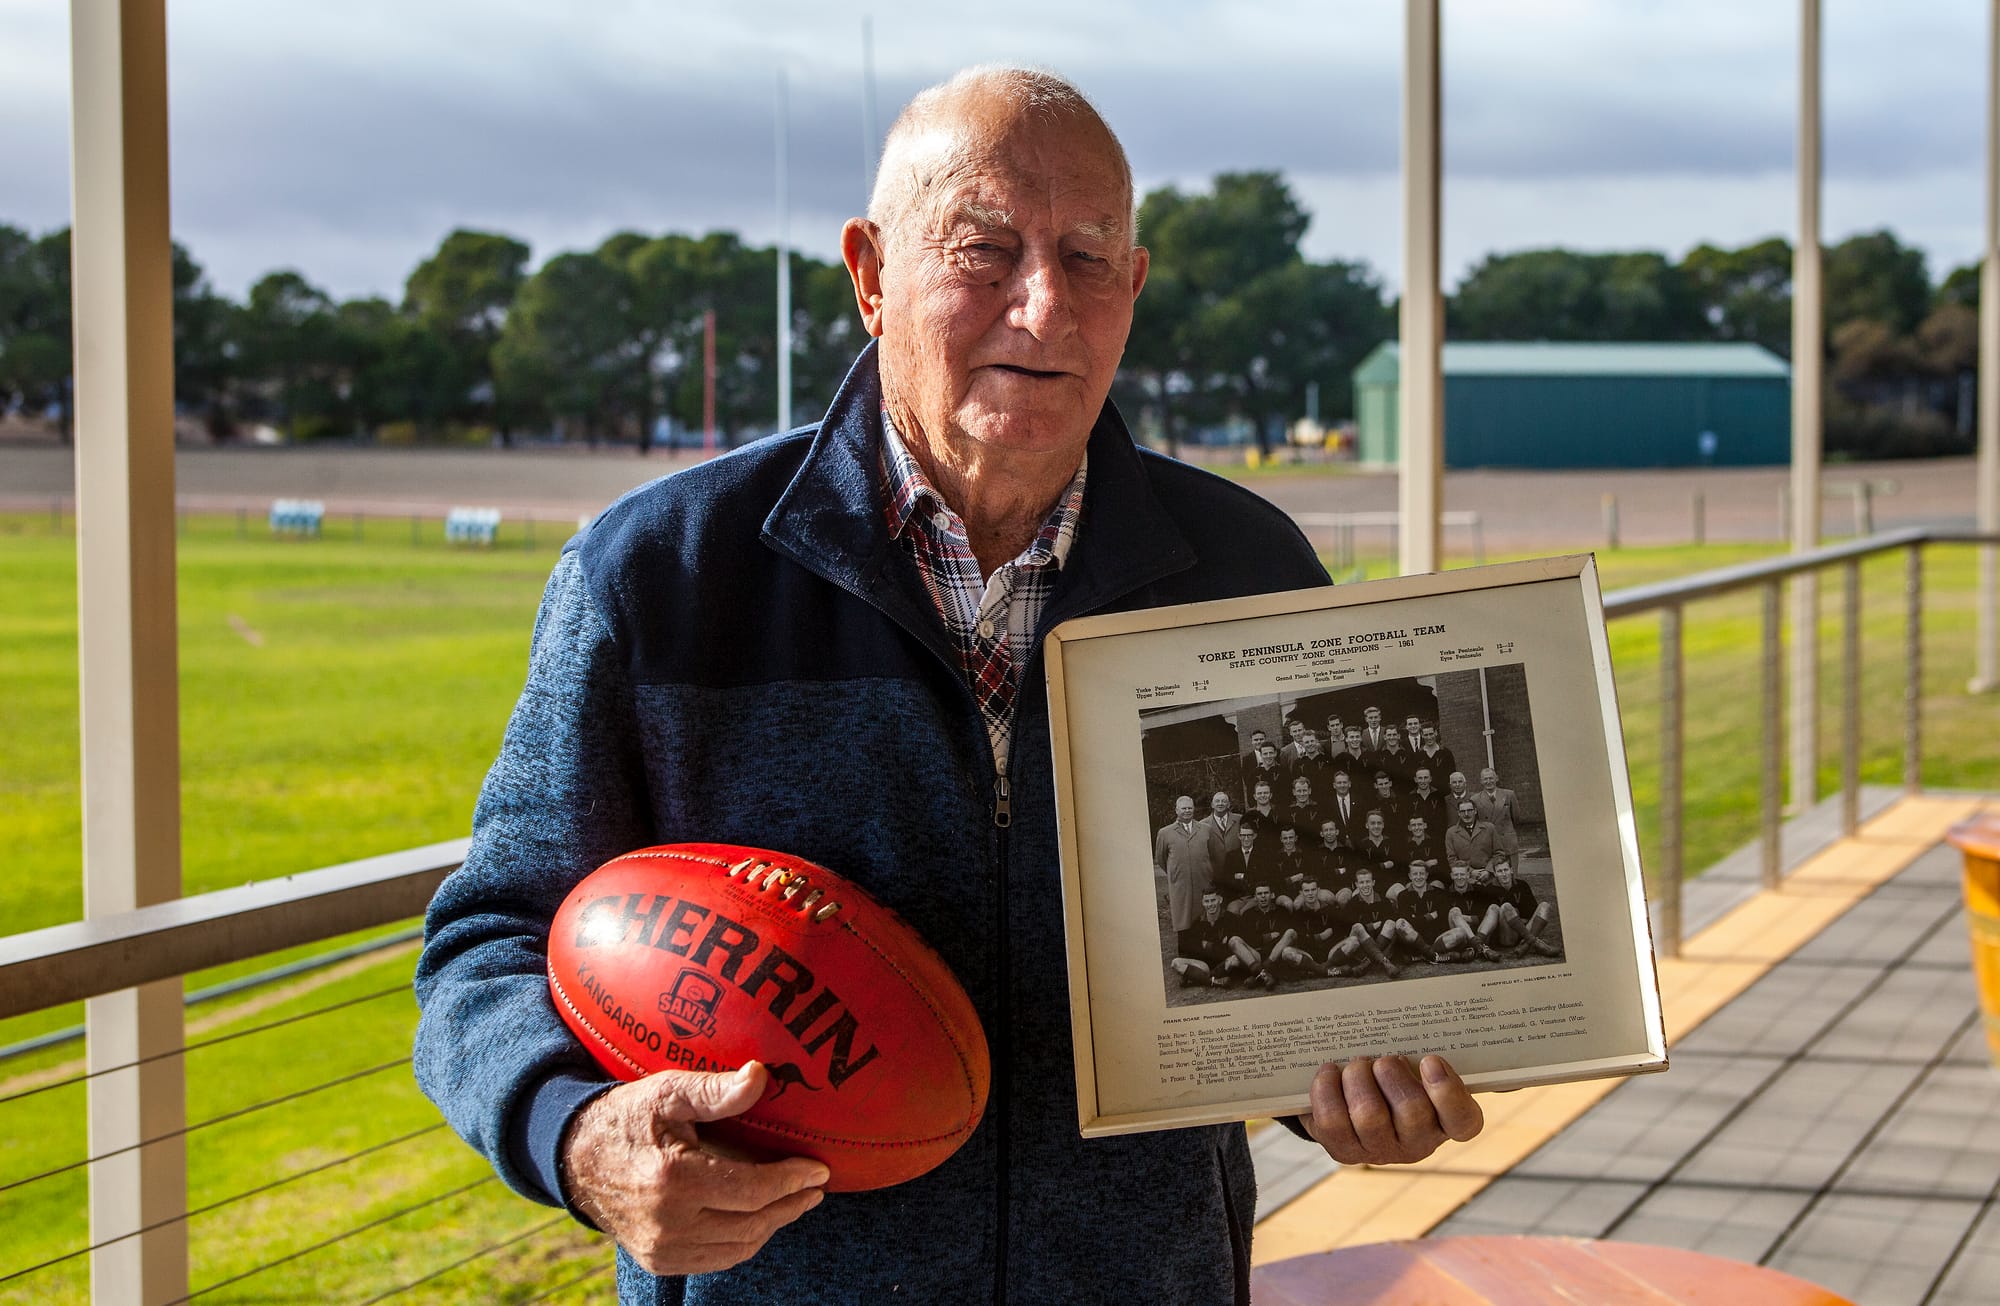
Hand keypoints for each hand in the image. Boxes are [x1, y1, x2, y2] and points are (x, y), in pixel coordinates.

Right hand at [560, 1061, 828, 1275]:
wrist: (572, 1158)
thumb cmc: (625, 1117)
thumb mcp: (666, 1092)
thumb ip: (714, 1089)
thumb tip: (760, 1076)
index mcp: (673, 1181)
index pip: (752, 1190)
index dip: (791, 1181)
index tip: (819, 1169)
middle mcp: (667, 1224)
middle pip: (751, 1224)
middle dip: (790, 1205)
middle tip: (816, 1187)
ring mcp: (661, 1249)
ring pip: (737, 1247)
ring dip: (771, 1225)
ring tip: (794, 1201)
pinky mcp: (658, 1261)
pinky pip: (716, 1259)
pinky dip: (743, 1241)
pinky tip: (758, 1219)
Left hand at [1301, 1054, 1481, 1165]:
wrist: (1356, 1106)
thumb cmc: (1394, 1079)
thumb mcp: (1416, 1067)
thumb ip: (1420, 1051)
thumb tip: (1406, 1012)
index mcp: (1446, 1121)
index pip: (1463, 1120)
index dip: (1447, 1091)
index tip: (1430, 1060)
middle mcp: (1418, 1143)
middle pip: (1411, 1110)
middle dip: (1391, 1073)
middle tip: (1384, 1059)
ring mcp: (1380, 1150)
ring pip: (1369, 1115)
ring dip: (1359, 1078)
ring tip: (1357, 1066)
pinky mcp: (1345, 1151)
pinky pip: (1332, 1120)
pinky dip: (1327, 1088)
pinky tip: (1331, 1073)